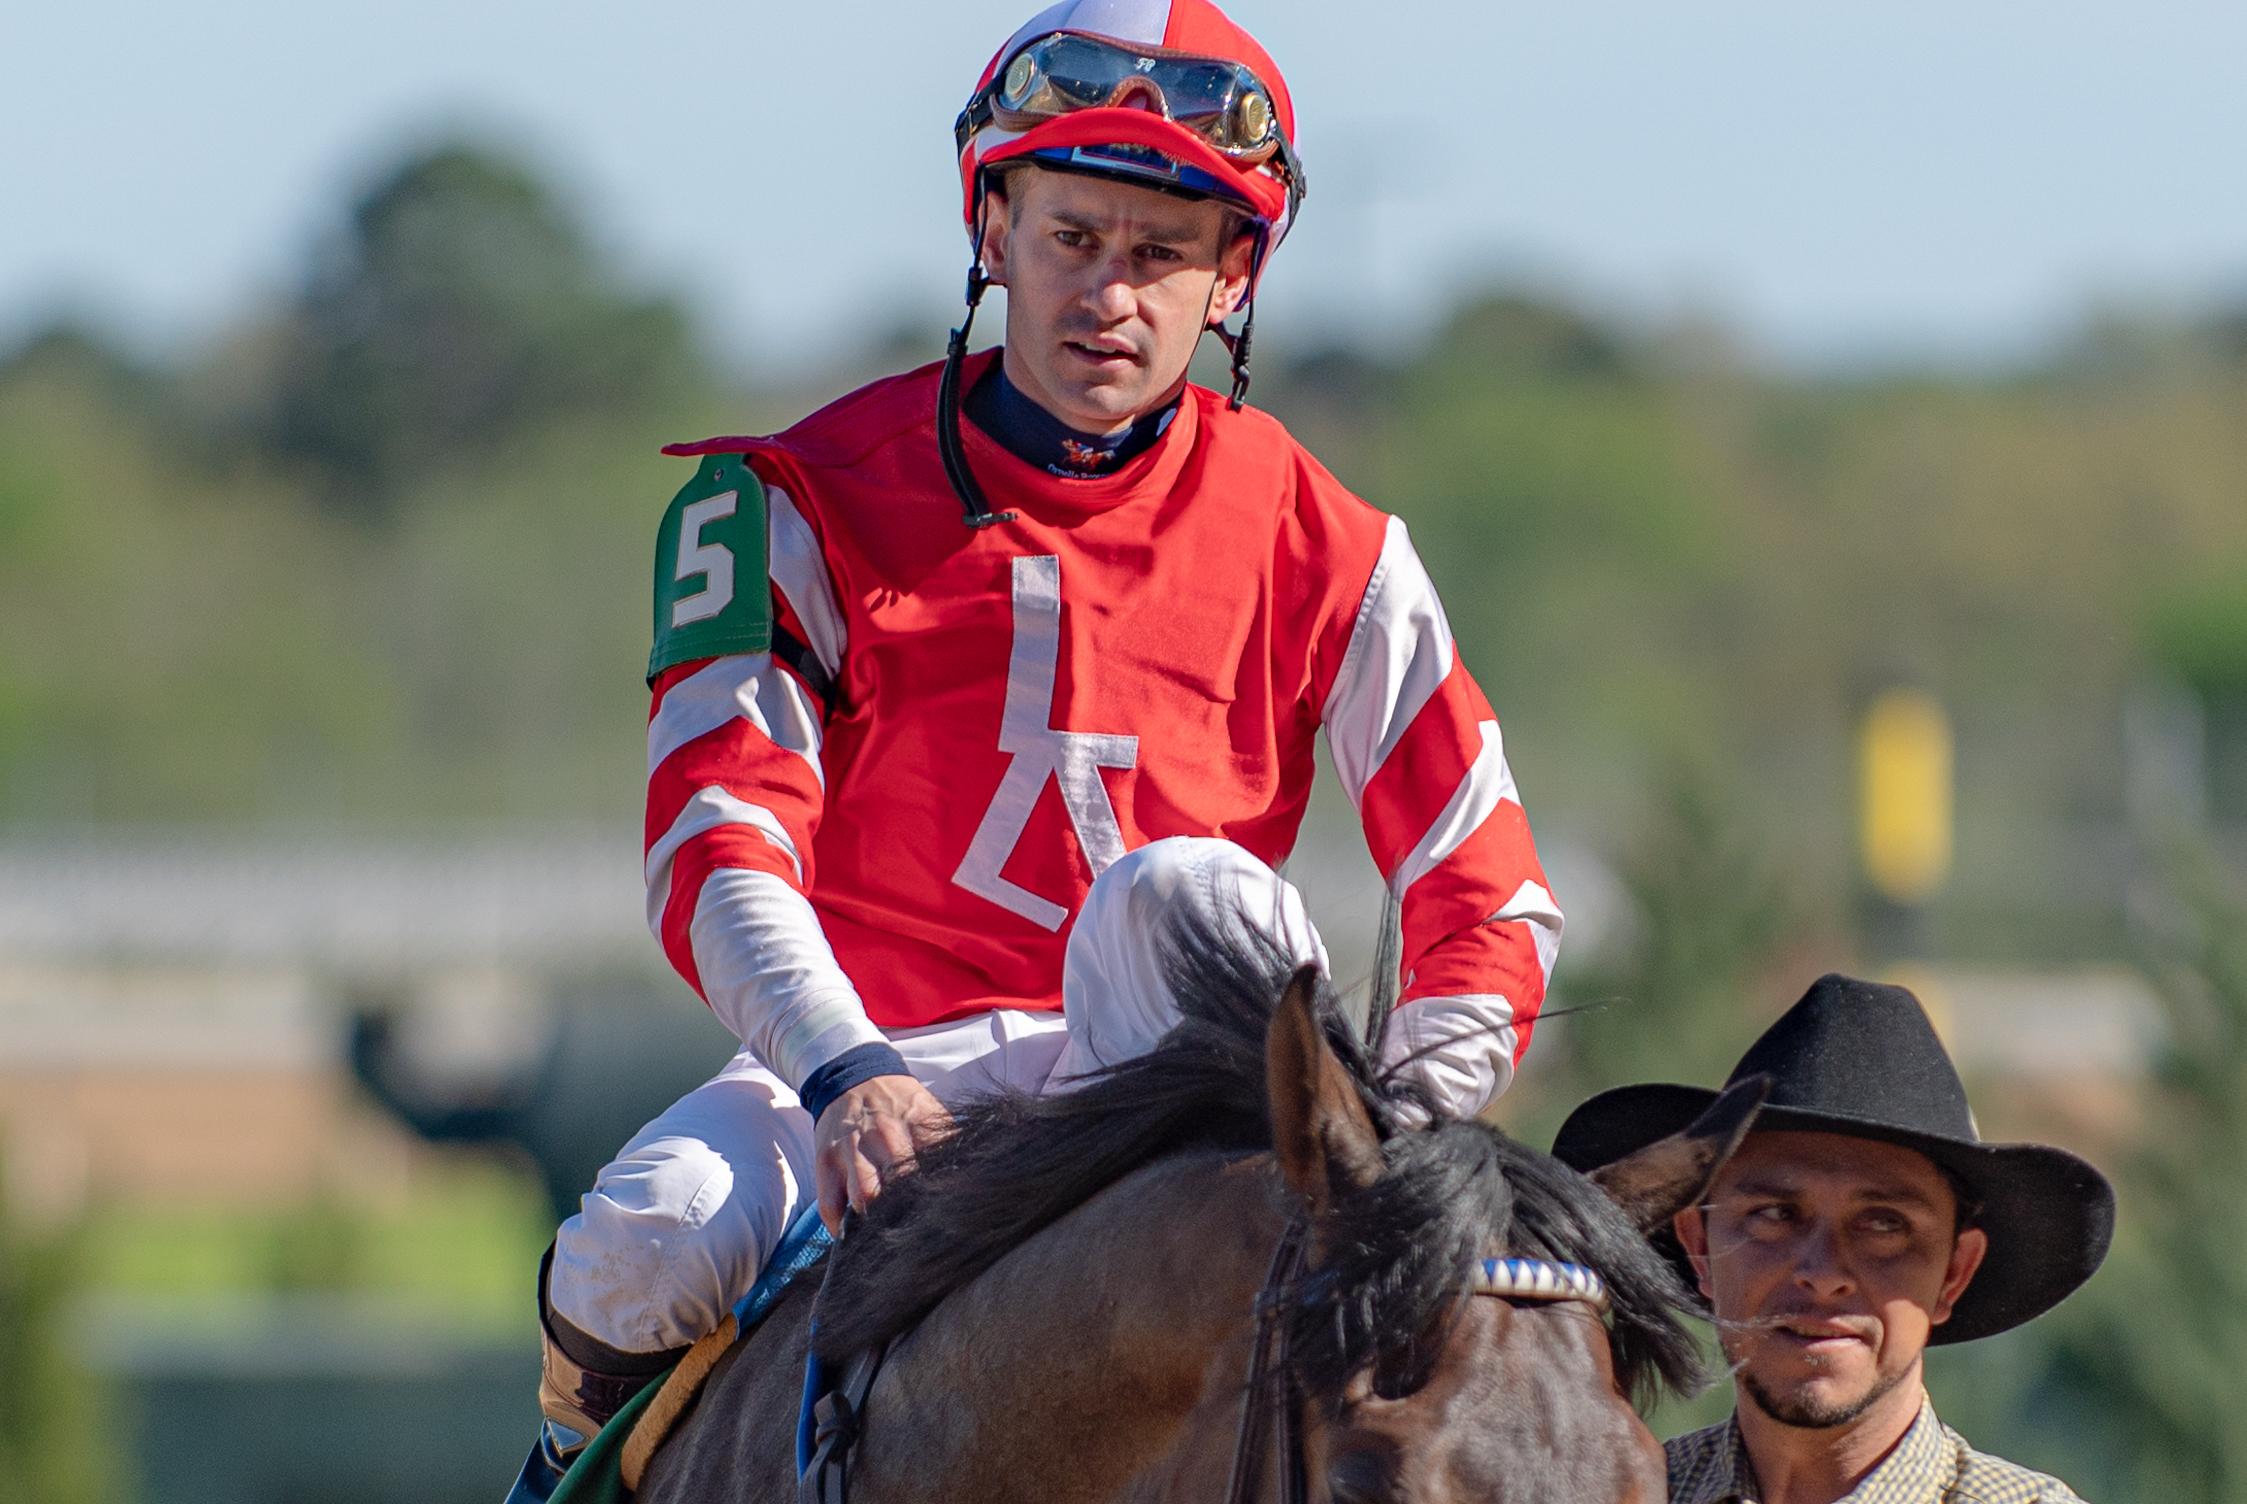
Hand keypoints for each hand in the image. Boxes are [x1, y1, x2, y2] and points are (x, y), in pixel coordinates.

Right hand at [812, 1075, 950, 1234]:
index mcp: (915, 1123)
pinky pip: (830, 1206)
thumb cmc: (899, 1102)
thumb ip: (948, 1141)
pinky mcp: (825, 1163)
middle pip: (899, 1186)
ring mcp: (851, 1150)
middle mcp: (883, 1136)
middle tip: (919, 1229)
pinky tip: (855, 1231)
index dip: (941, 1195)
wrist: (852, 1075)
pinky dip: (841, 1225)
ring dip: (876, 1219)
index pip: (934, 1166)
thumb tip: (972, 1173)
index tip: (947, 1212)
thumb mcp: (930, 1110)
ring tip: (886, 1230)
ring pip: (864, 1198)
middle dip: (909, 1210)